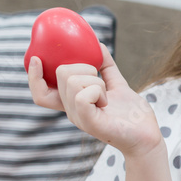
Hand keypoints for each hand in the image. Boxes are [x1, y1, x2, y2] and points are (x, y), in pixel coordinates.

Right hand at [27, 42, 161, 157]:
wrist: (147, 136)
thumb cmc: (132, 114)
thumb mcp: (117, 85)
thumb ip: (106, 67)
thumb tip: (98, 44)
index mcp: (74, 103)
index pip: (41, 93)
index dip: (33, 76)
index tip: (37, 58)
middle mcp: (71, 111)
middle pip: (61, 74)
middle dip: (85, 68)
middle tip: (102, 84)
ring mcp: (78, 117)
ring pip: (72, 80)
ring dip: (97, 81)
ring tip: (107, 96)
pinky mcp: (89, 122)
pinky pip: (82, 95)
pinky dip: (98, 90)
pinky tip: (107, 101)